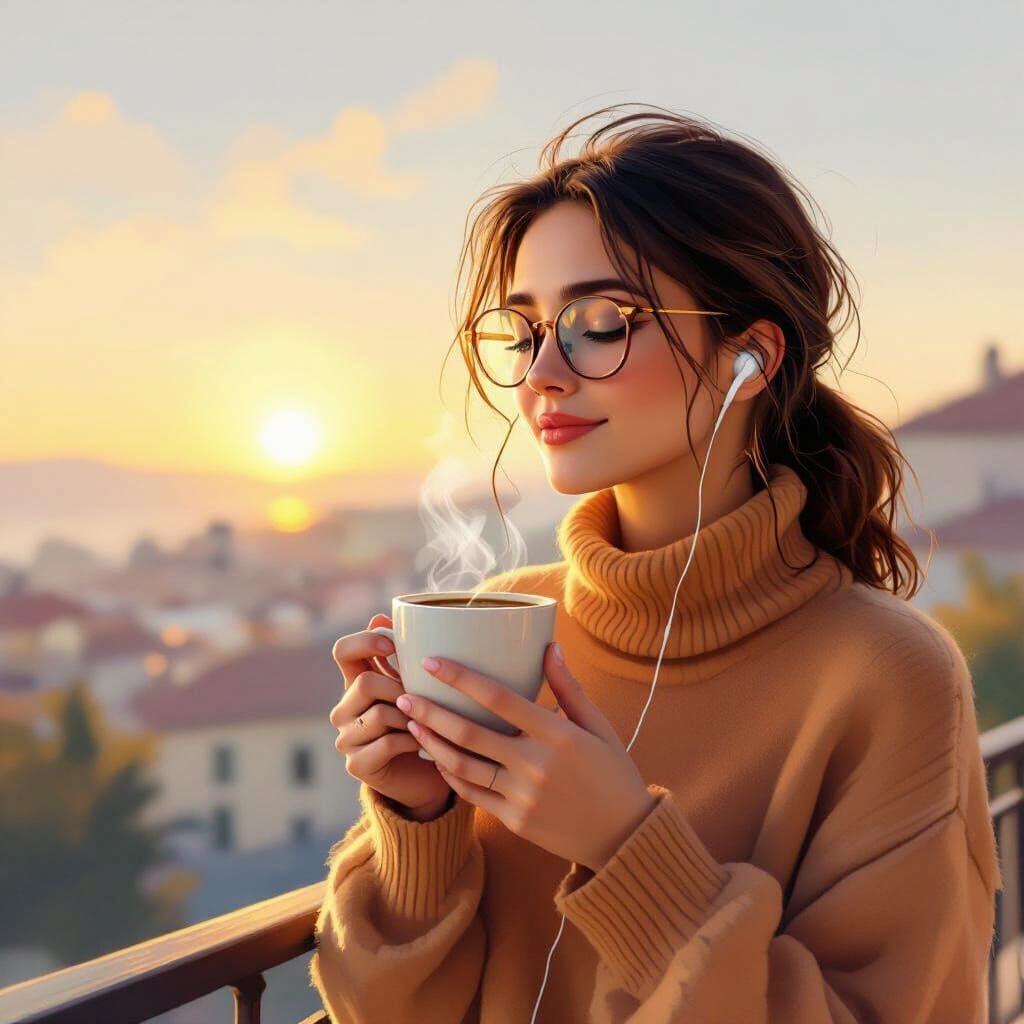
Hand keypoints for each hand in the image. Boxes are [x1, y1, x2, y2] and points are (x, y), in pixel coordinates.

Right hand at [329, 614, 452, 817]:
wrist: (424, 776)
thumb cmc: (421, 723)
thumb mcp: (413, 685)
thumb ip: (399, 655)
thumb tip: (380, 615)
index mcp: (354, 683)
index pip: (342, 650)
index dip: (366, 641)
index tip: (392, 644)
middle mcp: (343, 710)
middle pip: (366, 683)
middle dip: (400, 689)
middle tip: (421, 700)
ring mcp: (347, 739)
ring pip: (381, 713)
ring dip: (411, 718)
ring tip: (424, 724)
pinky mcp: (357, 765)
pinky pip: (388, 743)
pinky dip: (413, 741)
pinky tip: (423, 743)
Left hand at [396, 642, 657, 872]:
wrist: (625, 837)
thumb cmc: (614, 773)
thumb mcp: (598, 726)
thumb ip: (568, 687)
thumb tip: (549, 645)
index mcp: (557, 734)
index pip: (499, 698)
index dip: (461, 678)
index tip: (431, 662)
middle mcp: (535, 764)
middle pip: (469, 732)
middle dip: (431, 711)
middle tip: (403, 693)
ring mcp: (522, 795)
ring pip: (462, 766)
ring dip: (432, 743)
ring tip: (411, 722)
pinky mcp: (515, 820)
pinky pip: (472, 794)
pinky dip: (450, 774)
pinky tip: (436, 756)